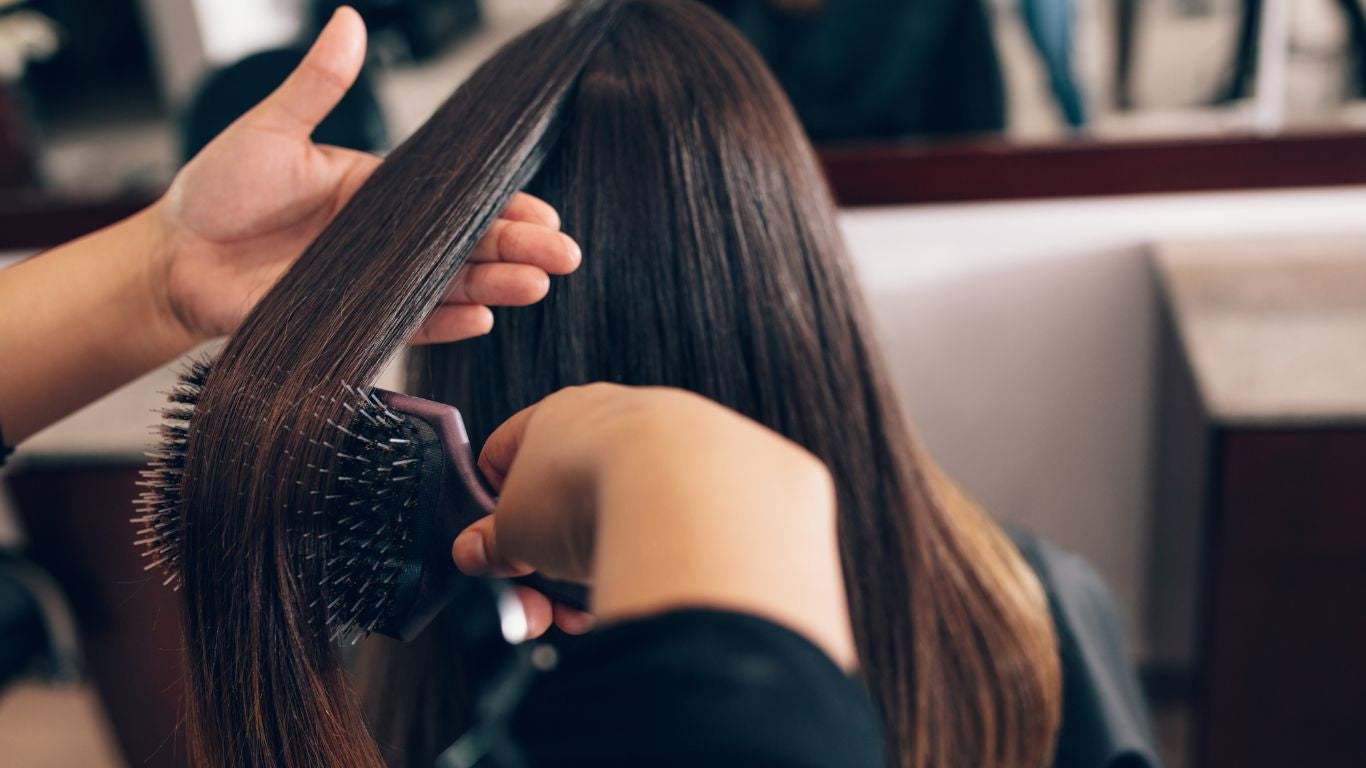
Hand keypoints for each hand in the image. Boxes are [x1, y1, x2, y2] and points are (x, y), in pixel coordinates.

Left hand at [151, 7, 579, 344]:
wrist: (174, 259)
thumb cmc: (217, 192)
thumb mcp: (270, 130)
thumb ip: (317, 85)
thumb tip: (347, 23)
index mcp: (378, 190)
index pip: (454, 197)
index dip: (502, 205)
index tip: (542, 211)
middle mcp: (386, 238)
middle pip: (467, 244)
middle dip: (519, 250)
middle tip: (565, 257)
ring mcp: (374, 280)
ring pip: (449, 284)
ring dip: (494, 287)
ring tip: (536, 286)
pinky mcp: (354, 319)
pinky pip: (410, 322)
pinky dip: (444, 322)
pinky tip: (481, 319)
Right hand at [451, 384, 849, 669]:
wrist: (687, 491)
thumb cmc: (589, 492)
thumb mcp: (515, 529)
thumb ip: (491, 541)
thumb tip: (475, 552)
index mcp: (562, 412)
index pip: (509, 454)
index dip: (494, 510)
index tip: (498, 556)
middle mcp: (627, 416)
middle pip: (575, 496)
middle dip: (552, 562)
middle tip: (544, 609)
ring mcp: (685, 441)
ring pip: (633, 514)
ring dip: (608, 565)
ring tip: (596, 612)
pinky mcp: (738, 476)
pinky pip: (689, 526)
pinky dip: (666, 561)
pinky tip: (652, 593)